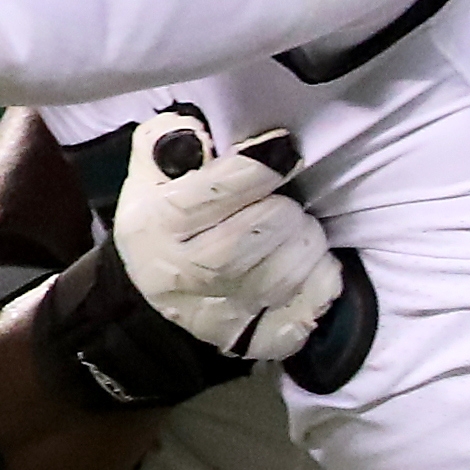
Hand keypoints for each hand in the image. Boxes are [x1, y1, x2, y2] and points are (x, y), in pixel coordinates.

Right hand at [112, 111, 339, 364]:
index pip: (219, 188)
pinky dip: (322, 274)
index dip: (260, 166)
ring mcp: (227, 313)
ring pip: (297, 261)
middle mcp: (188, 272)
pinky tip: (304, 265)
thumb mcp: (148, 174)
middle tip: (279, 202)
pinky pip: (317, 298)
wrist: (154, 299)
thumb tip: (200, 130)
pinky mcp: (262, 339)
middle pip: (268, 224)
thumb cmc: (162, 222)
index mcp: (157, 224)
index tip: (282, 150)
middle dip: (285, 204)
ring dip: (306, 237)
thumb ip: (167, 141)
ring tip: (291, 231)